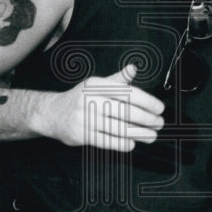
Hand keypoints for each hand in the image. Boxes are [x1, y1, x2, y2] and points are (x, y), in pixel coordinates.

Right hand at [42, 63, 164, 151]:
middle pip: (124, 111)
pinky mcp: (80, 134)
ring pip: (117, 128)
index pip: (127, 92)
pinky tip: (132, 144)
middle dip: (146, 119)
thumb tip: (134, 68)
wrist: (52, 113)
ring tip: (151, 136)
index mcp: (96, 85)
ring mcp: (83, 117)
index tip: (160, 108)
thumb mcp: (96, 84)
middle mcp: (89, 99)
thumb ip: (117, 79)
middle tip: (159, 124)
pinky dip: (121, 144)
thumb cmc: (80, 98)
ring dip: (138, 133)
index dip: (146, 101)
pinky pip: (105, 141)